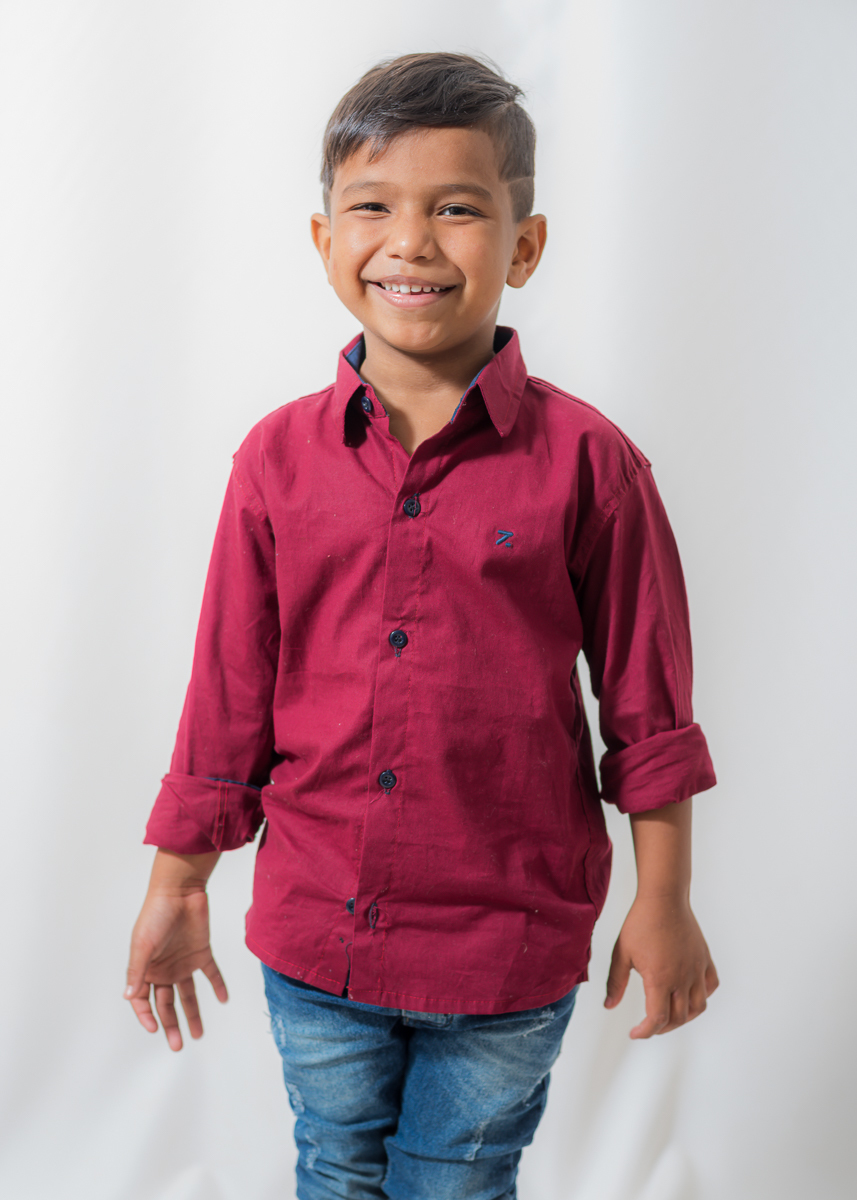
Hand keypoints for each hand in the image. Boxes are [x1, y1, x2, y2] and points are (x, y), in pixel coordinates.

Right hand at [125, 850, 225, 1050]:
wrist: (180, 891)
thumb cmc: (156, 914)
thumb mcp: (143, 944)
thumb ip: (137, 971)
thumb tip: (128, 997)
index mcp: (146, 969)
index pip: (143, 1001)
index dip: (147, 1016)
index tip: (154, 1029)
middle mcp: (164, 969)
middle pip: (167, 1003)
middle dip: (171, 1025)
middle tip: (177, 1045)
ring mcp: (183, 962)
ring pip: (188, 994)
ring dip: (193, 1013)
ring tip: (198, 1035)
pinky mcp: (201, 952)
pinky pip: (211, 973)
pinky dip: (218, 986)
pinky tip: (224, 1000)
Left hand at [604, 894, 718, 1037]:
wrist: (663, 897)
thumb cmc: (641, 922)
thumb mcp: (622, 953)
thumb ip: (616, 982)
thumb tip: (609, 1005)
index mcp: (660, 979)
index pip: (657, 1019)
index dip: (645, 1032)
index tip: (635, 1033)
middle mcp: (683, 977)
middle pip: (678, 1018)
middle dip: (661, 1027)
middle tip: (649, 1025)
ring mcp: (696, 968)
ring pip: (698, 1007)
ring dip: (684, 1017)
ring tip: (670, 1015)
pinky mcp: (704, 958)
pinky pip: (710, 985)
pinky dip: (702, 995)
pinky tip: (689, 994)